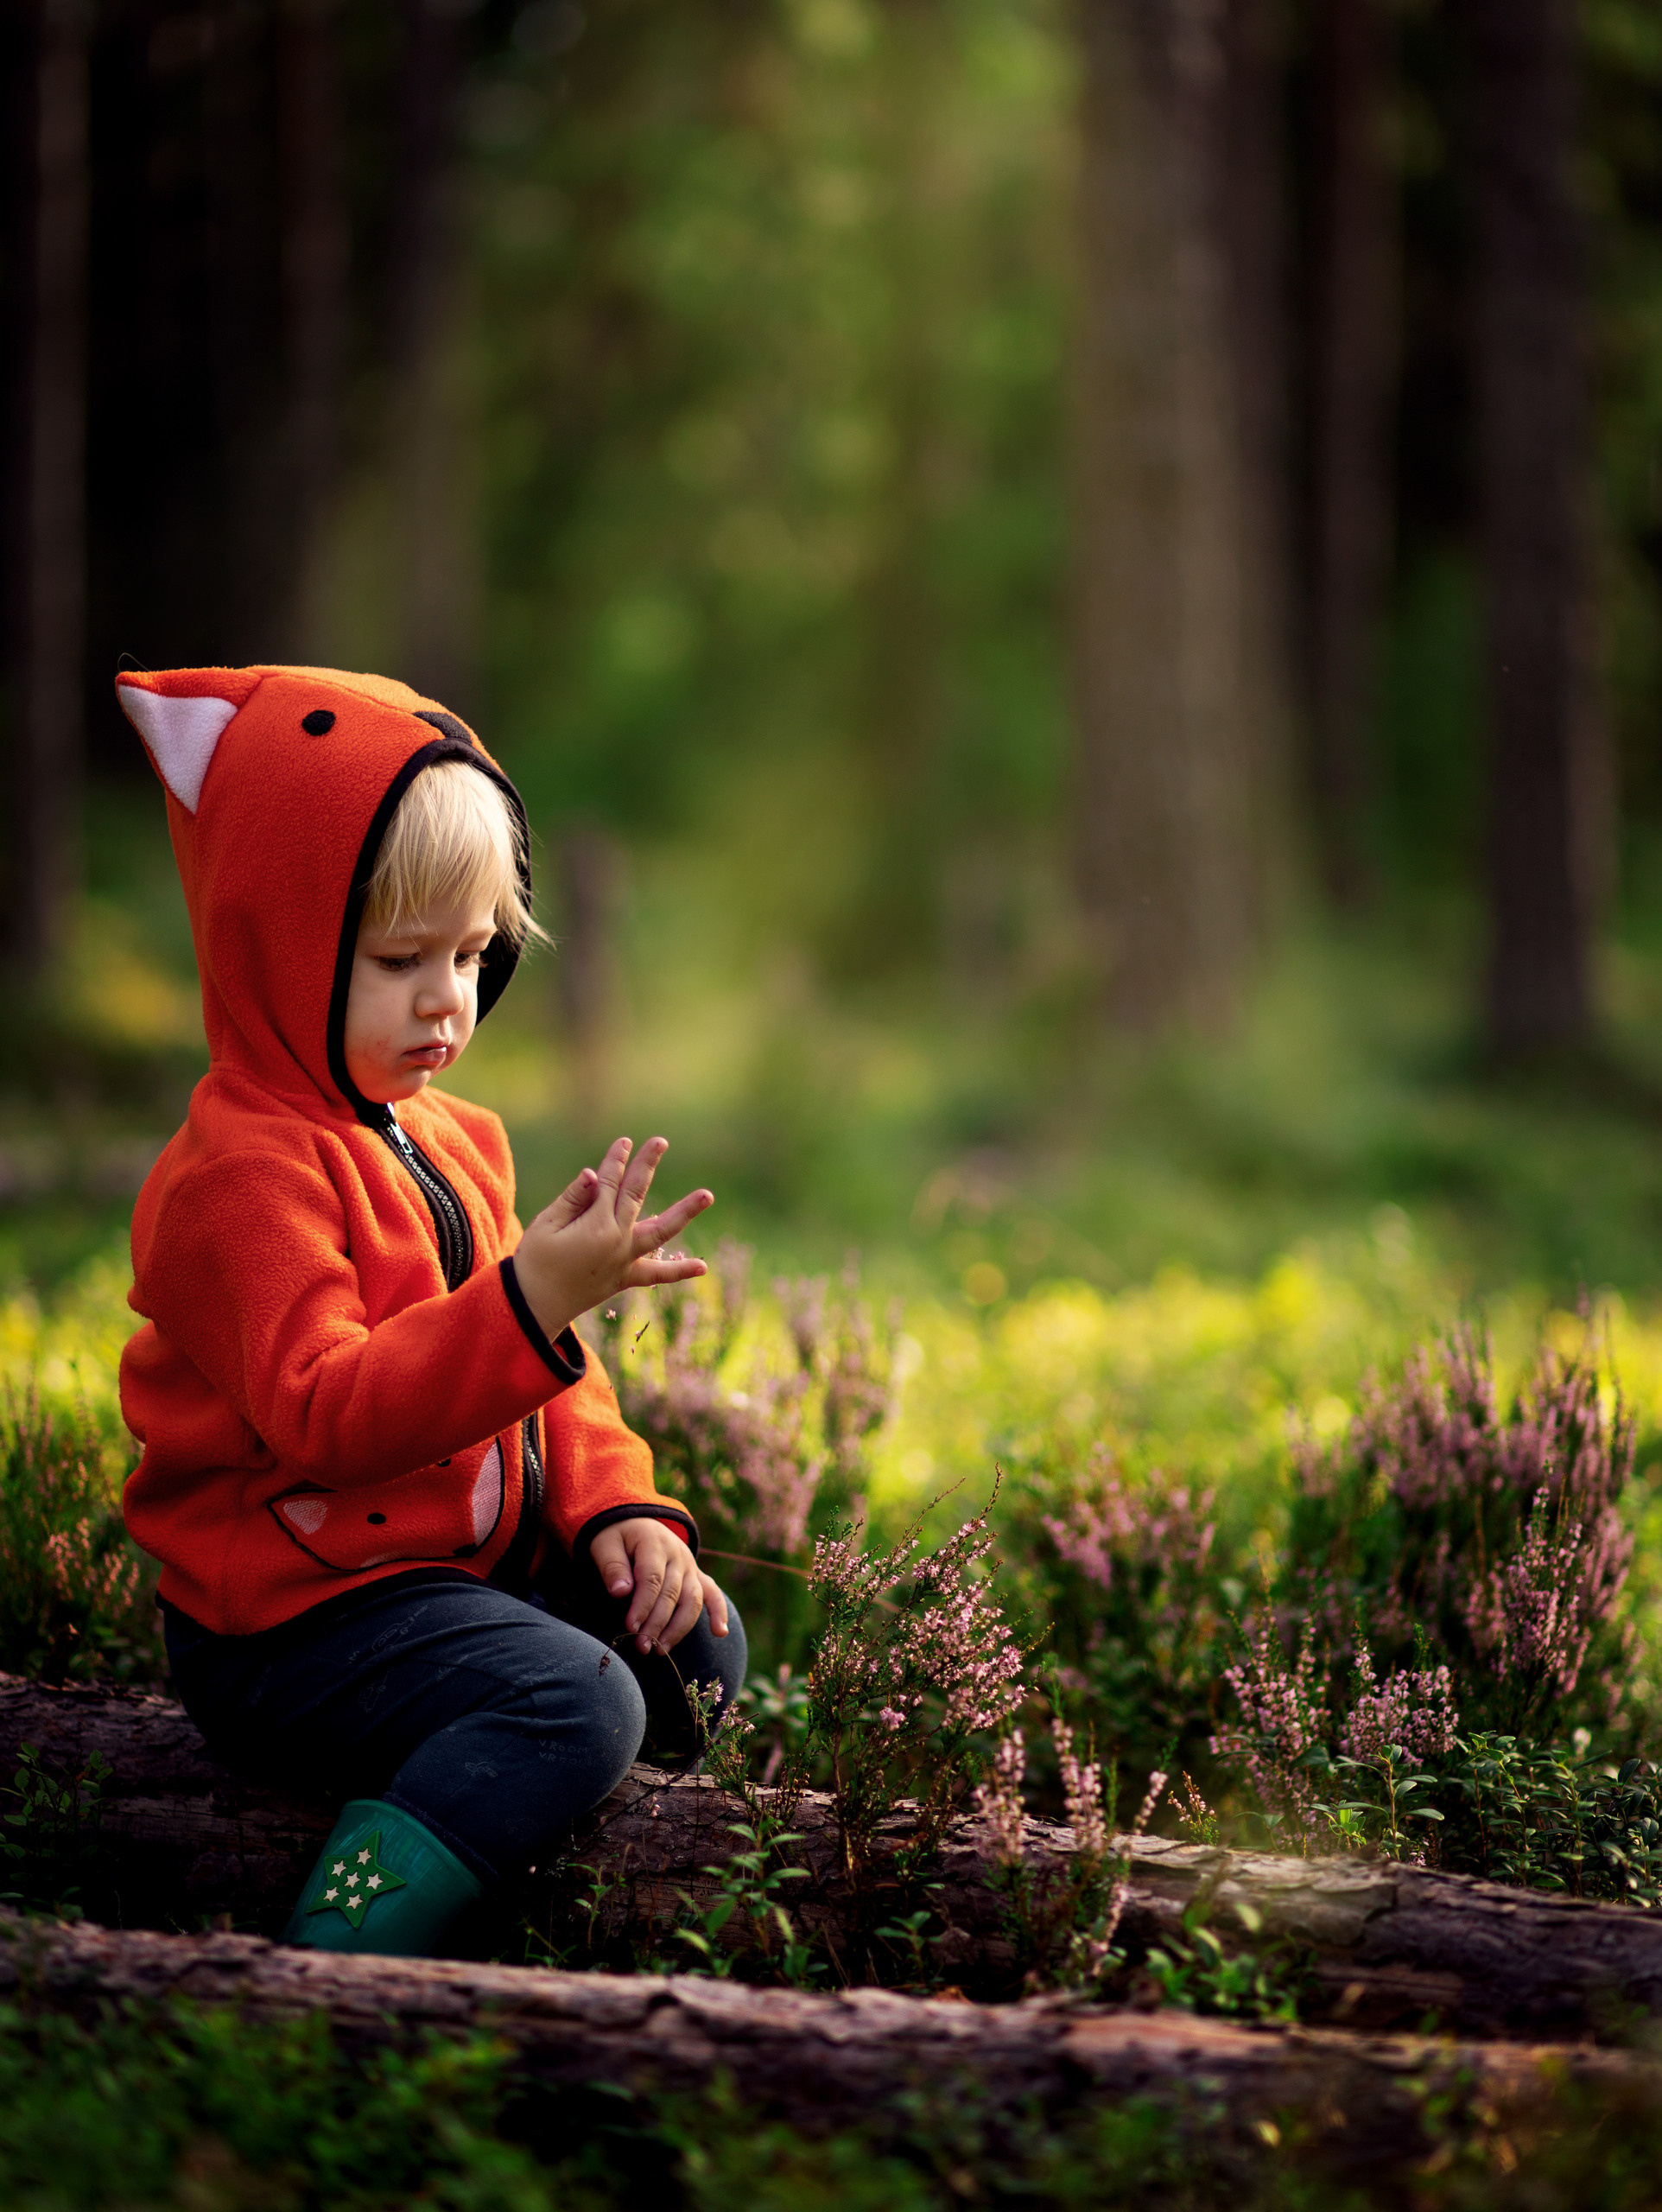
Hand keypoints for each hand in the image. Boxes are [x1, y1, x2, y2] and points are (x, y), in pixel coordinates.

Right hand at [512, 1135, 712, 1342]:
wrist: (535, 1306)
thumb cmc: (534, 1261)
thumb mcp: (546, 1225)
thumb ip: (572, 1199)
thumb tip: (592, 1173)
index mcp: (596, 1224)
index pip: (610, 1183)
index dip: (616, 1160)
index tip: (624, 1142)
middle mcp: (617, 1240)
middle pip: (636, 1194)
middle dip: (646, 1166)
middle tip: (660, 1141)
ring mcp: (625, 1260)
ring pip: (660, 1231)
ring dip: (685, 1212)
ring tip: (708, 1195)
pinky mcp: (625, 1278)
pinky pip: (656, 1275)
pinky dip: (679, 1271)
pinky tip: (703, 1267)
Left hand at [590, 1517, 728, 1654]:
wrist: (636, 1521)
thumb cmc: (617, 1537)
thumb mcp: (605, 1543)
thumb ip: (612, 1566)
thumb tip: (620, 1592)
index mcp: (655, 1543)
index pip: (652, 1579)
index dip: (642, 1605)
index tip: (630, 1627)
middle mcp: (678, 1555)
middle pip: (672, 1594)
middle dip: (656, 1624)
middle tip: (641, 1647)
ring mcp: (690, 1566)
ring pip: (691, 1600)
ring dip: (678, 1628)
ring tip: (660, 1650)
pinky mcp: (697, 1576)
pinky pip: (713, 1594)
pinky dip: (719, 1612)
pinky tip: (719, 1633)